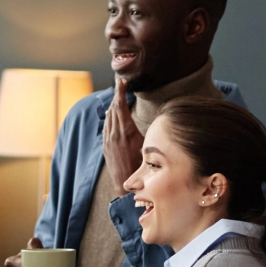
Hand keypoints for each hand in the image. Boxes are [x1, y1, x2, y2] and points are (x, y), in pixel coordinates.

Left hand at [102, 77, 143, 191]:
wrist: (127, 186)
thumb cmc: (143, 167)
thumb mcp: (148, 145)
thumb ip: (148, 131)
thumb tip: (160, 120)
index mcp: (125, 131)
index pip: (120, 105)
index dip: (120, 91)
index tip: (122, 80)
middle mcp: (114, 134)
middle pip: (113, 108)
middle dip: (117, 95)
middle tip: (120, 84)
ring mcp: (108, 141)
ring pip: (108, 117)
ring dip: (113, 105)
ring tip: (118, 96)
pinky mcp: (106, 147)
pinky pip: (106, 127)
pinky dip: (110, 117)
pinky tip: (112, 114)